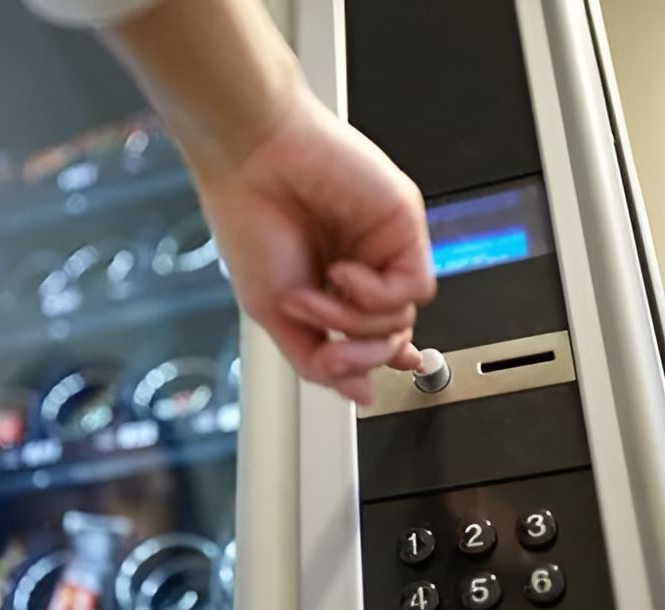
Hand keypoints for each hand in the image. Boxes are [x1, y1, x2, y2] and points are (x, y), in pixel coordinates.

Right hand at [194, 86, 435, 404]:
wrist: (251, 160)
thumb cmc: (252, 224)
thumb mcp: (275, 315)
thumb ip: (319, 361)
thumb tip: (360, 394)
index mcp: (334, 286)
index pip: (373, 336)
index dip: (376, 360)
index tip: (375, 378)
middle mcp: (364, 269)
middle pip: (389, 339)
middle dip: (354, 350)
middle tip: (320, 329)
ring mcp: (384, 249)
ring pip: (402, 320)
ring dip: (352, 319)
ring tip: (317, 289)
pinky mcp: (402, 226)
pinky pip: (413, 287)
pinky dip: (374, 293)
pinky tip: (343, 271)